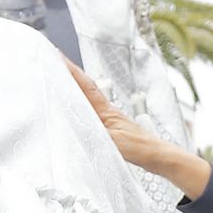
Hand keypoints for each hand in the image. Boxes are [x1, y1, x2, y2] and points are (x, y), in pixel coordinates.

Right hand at [64, 63, 209, 188]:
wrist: (157, 155)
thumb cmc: (140, 148)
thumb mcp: (111, 141)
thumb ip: (92, 131)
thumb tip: (74, 123)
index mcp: (105, 110)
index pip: (85, 85)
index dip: (71, 70)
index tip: (57, 56)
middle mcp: (107, 111)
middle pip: (85, 87)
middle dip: (70, 74)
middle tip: (55, 61)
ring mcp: (110, 119)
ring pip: (88, 99)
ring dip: (75, 88)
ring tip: (61, 79)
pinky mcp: (112, 128)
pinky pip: (91, 112)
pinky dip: (81, 105)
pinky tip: (78, 109)